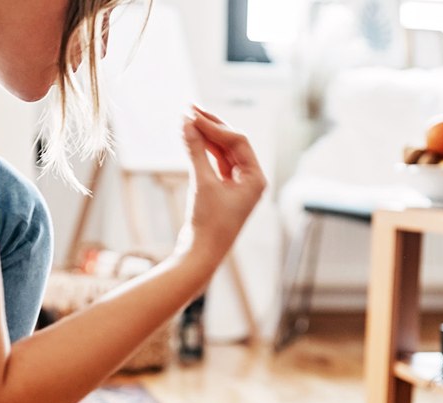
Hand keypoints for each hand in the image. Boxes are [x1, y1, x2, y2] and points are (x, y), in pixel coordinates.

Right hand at [176, 105, 265, 266]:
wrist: (200, 254)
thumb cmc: (208, 223)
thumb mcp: (202, 182)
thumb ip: (195, 150)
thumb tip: (186, 122)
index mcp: (256, 178)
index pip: (238, 141)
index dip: (215, 127)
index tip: (193, 116)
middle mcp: (250, 180)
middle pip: (232, 143)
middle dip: (211, 126)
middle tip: (189, 108)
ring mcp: (237, 185)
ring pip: (222, 152)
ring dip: (205, 136)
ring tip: (186, 119)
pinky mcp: (223, 191)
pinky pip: (214, 163)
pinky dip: (202, 151)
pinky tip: (190, 137)